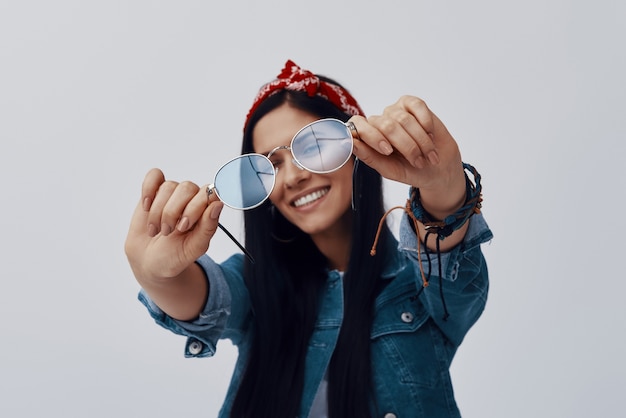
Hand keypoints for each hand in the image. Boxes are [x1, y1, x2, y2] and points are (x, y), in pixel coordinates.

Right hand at [124, 168, 223, 282]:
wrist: (150, 261)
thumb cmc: (175, 256)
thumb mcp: (193, 248)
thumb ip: (208, 227)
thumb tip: (218, 204)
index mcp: (207, 211)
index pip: (209, 194)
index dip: (195, 207)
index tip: (184, 226)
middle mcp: (193, 198)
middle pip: (187, 188)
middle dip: (173, 212)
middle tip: (168, 231)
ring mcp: (174, 193)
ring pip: (168, 187)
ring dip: (158, 211)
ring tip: (156, 230)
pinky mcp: (155, 190)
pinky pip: (154, 176)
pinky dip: (148, 190)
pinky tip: (146, 207)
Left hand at [350, 95, 466, 218]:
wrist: (439, 168)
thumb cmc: (411, 170)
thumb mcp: (390, 170)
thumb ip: (369, 157)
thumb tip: (352, 142)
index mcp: (368, 138)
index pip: (357, 126)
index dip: (372, 136)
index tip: (388, 151)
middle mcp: (379, 122)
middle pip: (386, 125)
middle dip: (406, 146)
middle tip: (418, 161)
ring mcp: (395, 111)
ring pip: (404, 119)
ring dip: (420, 140)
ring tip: (428, 154)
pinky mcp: (412, 104)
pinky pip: (417, 106)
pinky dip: (426, 123)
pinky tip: (430, 134)